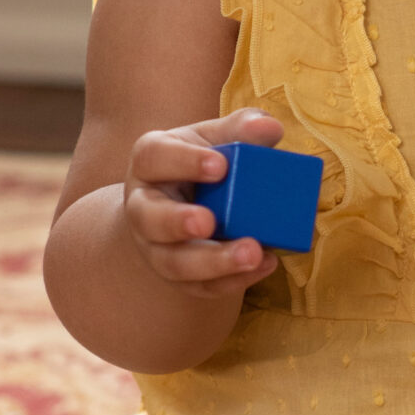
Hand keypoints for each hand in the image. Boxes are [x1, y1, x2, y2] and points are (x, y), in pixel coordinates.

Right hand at [121, 107, 284, 299]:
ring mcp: (158, 247)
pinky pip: (201, 287)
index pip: (154, 157)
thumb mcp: (214, 140)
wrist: (179, 208)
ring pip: (173, 263)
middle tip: (209, 221)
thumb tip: (270, 127)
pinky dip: (234, 280)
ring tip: (253, 253)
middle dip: (177, 222)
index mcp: (150, 163)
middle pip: (150, 219)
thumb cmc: (201, 166)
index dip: (184, 161)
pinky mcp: (180, 277)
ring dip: (212, 262)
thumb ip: (241, 130)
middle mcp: (144, 207)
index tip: (220, 165)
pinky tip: (266, 265)